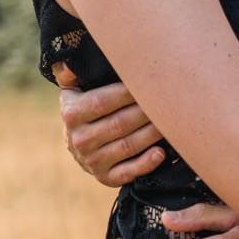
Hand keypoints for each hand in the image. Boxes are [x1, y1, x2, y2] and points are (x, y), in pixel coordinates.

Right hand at [53, 63, 165, 186]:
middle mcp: (79, 140)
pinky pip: (128, 172)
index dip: (127, 93)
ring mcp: (92, 161)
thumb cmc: (85, 109)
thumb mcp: (73, 90)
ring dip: (151, 134)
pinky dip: (146, 164)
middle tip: (166, 101)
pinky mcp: (105, 177)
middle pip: (119, 124)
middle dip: (145, 112)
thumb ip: (71, 74)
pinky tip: (161, 152)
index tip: (148, 83)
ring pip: (128, 146)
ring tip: (169, 121)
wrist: (78, 146)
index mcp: (72, 114)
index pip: (102, 102)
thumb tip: (68, 61)